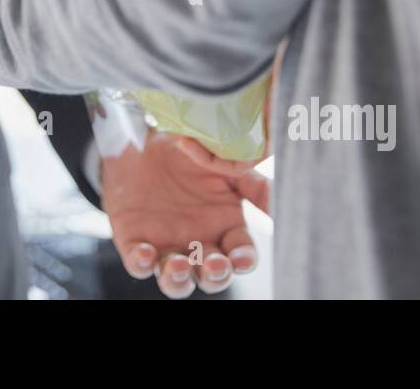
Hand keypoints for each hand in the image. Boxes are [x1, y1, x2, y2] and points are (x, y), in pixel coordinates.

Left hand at [102, 132, 268, 297]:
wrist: (143, 140)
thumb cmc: (188, 154)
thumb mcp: (225, 163)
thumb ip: (254, 183)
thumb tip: (284, 195)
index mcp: (226, 228)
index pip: (242, 255)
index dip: (243, 261)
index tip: (241, 258)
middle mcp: (199, 244)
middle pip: (213, 276)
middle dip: (216, 276)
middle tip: (216, 265)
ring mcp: (167, 247)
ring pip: (177, 280)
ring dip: (179, 279)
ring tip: (179, 265)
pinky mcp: (136, 243)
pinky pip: (138, 264)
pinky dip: (142, 263)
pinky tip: (146, 252)